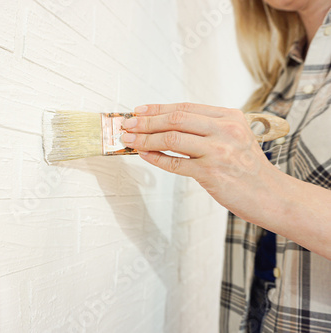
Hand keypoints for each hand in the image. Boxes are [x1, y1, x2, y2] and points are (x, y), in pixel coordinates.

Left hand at [121, 103, 279, 219]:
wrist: (270, 195)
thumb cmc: (248, 168)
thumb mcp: (235, 137)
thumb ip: (207, 128)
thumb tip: (166, 124)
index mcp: (229, 117)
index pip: (185, 107)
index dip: (158, 108)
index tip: (139, 110)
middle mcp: (225, 130)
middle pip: (175, 119)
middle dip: (146, 122)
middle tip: (127, 124)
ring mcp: (218, 151)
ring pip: (172, 139)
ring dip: (145, 139)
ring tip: (130, 140)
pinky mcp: (211, 173)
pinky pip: (176, 163)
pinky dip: (156, 158)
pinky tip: (144, 155)